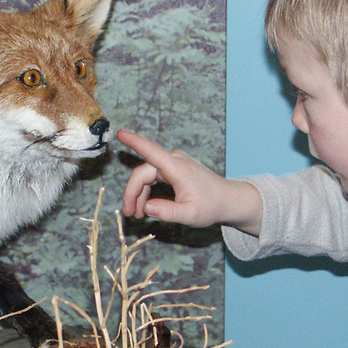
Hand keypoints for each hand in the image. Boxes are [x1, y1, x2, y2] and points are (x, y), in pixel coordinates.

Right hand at [117, 128, 262, 233]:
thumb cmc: (211, 206)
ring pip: (146, 175)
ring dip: (138, 194)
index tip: (120, 133)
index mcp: (178, 168)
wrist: (228, 200)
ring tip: (136, 214)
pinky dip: (147, 191)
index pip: (152, 152)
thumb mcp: (190, 215)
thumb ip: (168, 212)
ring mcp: (174, 163)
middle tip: (128, 213)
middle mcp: (174, 161)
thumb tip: (145, 207)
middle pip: (143, 172)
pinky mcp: (174, 168)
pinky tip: (145, 207)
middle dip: (132, 193)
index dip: (134, 142)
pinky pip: (153, 177)